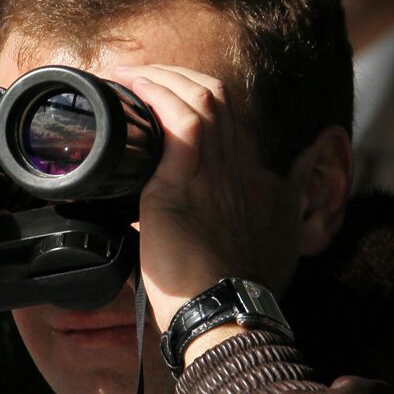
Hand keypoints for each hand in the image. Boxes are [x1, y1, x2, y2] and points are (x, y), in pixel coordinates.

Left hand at [109, 64, 291, 336]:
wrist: (226, 317)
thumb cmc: (231, 295)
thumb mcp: (265, 253)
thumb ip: (254, 226)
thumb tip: (237, 218)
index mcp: (255, 183)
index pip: (231, 121)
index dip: (198, 101)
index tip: (166, 99)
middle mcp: (241, 168)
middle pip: (217, 97)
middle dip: (177, 78)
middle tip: (141, 80)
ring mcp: (216, 172)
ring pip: (200, 97)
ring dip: (161, 79)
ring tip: (128, 77)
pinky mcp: (183, 184)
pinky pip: (178, 121)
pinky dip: (155, 96)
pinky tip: (130, 89)